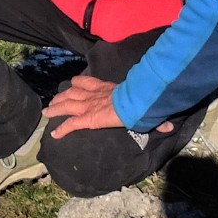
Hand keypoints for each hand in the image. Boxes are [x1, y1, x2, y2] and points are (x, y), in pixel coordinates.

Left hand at [45, 74, 176, 138]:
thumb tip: (170, 127)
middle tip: (53, 101)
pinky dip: (62, 129)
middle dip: (61, 96)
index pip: (87, 82)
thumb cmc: (140, 101)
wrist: (135, 103)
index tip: (72, 84)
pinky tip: (54, 134)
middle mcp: (92, 95)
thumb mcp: (144, 105)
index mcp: (105, 88)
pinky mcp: (87, 118)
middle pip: (71, 93)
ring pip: (66, 105)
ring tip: (47, 112)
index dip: (78, 83)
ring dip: (55, 108)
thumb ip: (155, 118)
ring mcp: (88, 105)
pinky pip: (70, 124)